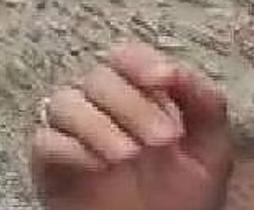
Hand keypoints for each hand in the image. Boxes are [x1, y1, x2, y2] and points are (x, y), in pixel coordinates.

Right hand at [30, 42, 232, 209]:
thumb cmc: (180, 198)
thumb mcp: (208, 150)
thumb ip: (204, 104)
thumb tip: (177, 70)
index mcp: (134, 95)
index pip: (124, 57)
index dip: (139, 61)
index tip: (164, 80)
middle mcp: (97, 106)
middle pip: (97, 79)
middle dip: (133, 105)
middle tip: (164, 140)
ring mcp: (69, 133)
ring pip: (64, 102)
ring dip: (98, 125)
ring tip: (129, 156)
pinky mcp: (48, 164)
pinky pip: (45, 140)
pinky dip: (70, 148)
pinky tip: (99, 166)